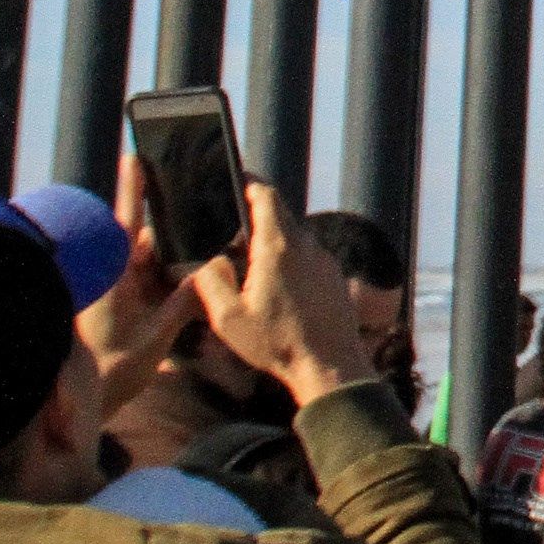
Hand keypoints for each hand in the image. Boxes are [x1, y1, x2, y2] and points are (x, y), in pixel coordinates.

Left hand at [81, 150, 195, 415]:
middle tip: (203, 225)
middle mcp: (109, 276)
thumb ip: (184, 303)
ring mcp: (109, 289)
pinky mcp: (112, 304)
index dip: (133, 188)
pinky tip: (183, 288)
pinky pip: (141, 280)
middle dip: (172, 236)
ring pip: (144, 262)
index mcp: (113, 276)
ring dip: (168, 263)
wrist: (80, 403)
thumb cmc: (112, 371)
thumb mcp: (156, 337)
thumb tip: (211, 272)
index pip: (125, 222)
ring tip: (198, 268)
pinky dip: (160, 280)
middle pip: (144, 241)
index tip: (134, 155)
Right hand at [188, 184, 372, 407]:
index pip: (266, 196)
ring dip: (273, 241)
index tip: (236, 177)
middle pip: (280, 214)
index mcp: (277, 247)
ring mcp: (324, 260)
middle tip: (232, 226)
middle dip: (256, 215)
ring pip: (294, 237)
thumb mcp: (228, 318)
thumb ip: (212, 282)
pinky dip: (290, 259)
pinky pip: (308, 257)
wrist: (330, 365)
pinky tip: (276, 285)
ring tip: (249, 262)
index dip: (250, 182)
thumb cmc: (276, 343)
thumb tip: (209, 261)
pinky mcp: (334, 277)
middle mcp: (306, 246)